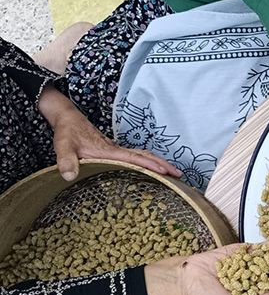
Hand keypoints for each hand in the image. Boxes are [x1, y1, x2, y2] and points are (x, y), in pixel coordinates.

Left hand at [38, 87, 180, 180]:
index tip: (165, 172)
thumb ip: (66, 160)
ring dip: (159, 163)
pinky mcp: (115, 150)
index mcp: (109, 151)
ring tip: (173, 172)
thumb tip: (69, 175)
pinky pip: (138, 156)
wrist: (68, 119)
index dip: (150, 165)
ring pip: (144, 155)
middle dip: (164, 165)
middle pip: (146, 156)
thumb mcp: (63, 146)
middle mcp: (118, 150)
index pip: (135, 158)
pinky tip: (152, 168)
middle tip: (179, 175)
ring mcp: (118, 149)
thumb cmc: (67, 133)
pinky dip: (150, 161)